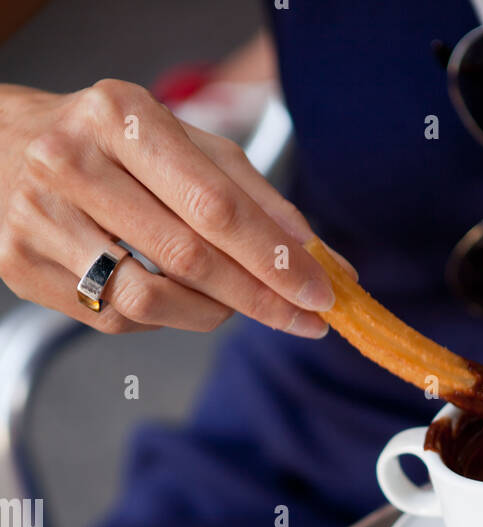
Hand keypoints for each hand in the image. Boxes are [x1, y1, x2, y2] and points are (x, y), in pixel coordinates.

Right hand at [0, 80, 336, 335]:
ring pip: (152, 298)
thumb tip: (314, 252)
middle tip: (304, 319)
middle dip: (259, 296)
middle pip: (189, 256)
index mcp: (119, 117)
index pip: (215, 204)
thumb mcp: (176, 140)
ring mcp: (39, 219)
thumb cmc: (103, 143)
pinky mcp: (23, 267)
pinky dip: (164, 316)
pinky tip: (178, 298)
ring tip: (237, 304)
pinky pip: (117, 317)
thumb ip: (247, 190)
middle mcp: (71, 163)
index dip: (273, 256)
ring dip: (212, 313)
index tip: (319, 290)